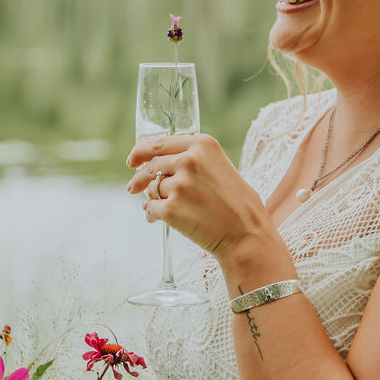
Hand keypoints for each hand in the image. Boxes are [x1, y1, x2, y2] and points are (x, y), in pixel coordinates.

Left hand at [126, 133, 274, 259]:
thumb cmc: (239, 205)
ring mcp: (179, 185)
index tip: (132, 160)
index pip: (161, 143)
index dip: (141, 152)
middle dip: (140, 178)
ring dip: (153, 198)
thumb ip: (195, 160)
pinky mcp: (172, 209)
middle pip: (152, 166)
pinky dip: (151, 214)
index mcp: (203, 145)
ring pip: (152, 189)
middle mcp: (189, 161)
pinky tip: (156, 218)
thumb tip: (162, 165)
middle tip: (134, 187)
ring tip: (164, 208)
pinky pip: (151, 209)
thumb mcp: (221, 168)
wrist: (247, 235)